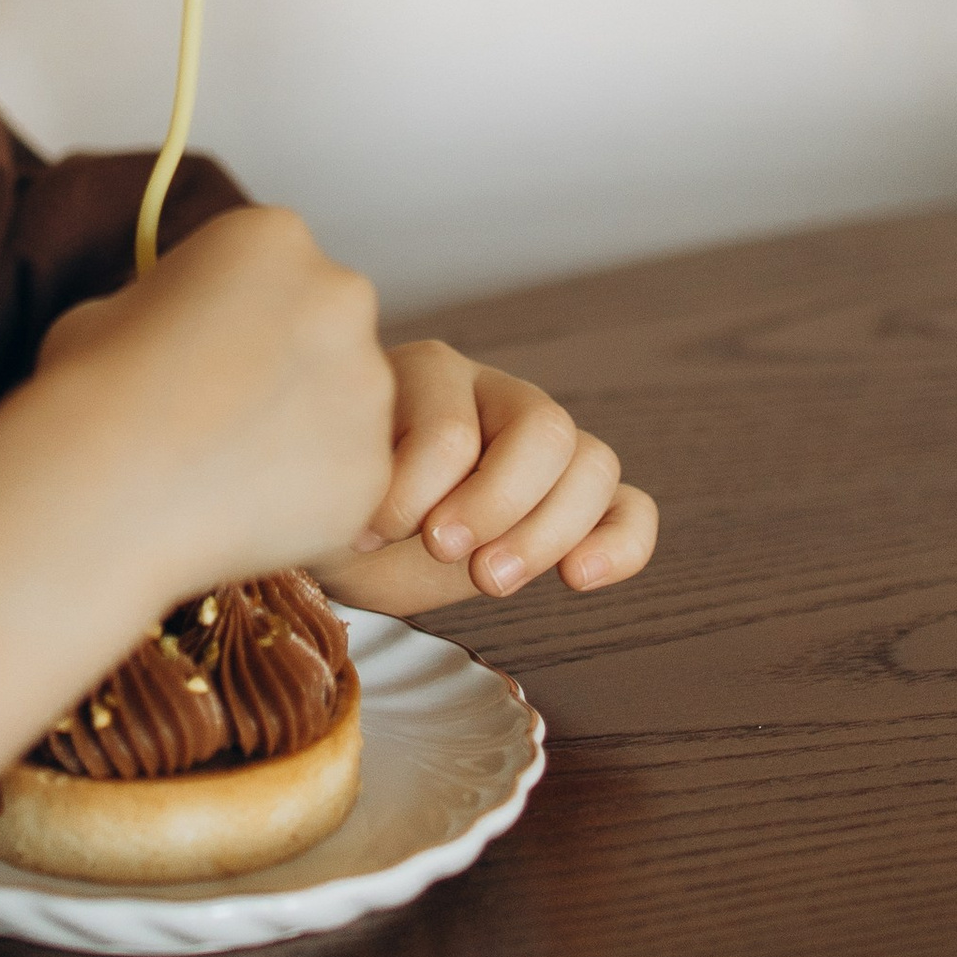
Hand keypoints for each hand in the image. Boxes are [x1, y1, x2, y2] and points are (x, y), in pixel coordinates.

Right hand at [38, 204, 396, 592]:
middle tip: (224, 414)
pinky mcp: (371, 466)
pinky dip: (310, 497)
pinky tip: (245, 507)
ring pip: (347, 406)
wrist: (101, 490)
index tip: (208, 350)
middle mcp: (339, 296)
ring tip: (227, 469)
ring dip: (304, 430)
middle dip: (287, 366)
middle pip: (326, 329)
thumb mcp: (115, 305)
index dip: (238, 314)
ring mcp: (366, 384)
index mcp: (273, 237)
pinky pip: (349, 479)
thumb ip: (174, 305)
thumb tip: (182, 329)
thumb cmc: (91, 393)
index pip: (278, 268)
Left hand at [312, 340, 658, 618]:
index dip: (415, 493)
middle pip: (545, 430)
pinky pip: (631, 507)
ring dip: (548, 532)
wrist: (343, 533)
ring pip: (594, 463)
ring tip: (490, 581)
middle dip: (498, 505)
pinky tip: (578, 579)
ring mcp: (544, 443)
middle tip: (444, 551)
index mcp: (430, 376)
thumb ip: (353, 490)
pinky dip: (621, 544)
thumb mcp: (325, 495)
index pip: (453, 431)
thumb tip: (372, 509)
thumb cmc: (331, 505)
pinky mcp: (574, 499)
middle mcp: (496, 394)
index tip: (368, 533)